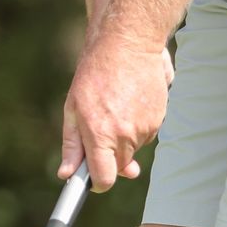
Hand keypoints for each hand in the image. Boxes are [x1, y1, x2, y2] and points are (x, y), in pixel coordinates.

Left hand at [60, 27, 173, 191]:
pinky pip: (145, 134)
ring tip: (115, 105)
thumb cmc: (94, 74)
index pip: (104, 179)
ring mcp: (146, 128)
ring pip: (133, 149)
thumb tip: (67, 174)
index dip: (97, 183)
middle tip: (100, 128)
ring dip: (123, 137)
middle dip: (109, 156)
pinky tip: (130, 101)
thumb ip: (72, 145)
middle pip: (120, 166)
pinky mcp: (160, 118)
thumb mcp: (73, 109)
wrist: (128, 43)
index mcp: (100, 134)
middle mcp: (126, 135)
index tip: (93, 180)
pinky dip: (137, 125)